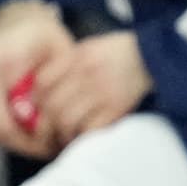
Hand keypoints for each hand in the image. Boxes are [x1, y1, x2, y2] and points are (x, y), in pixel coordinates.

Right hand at [0, 0, 76, 157]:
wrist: (15, 19)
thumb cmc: (43, 36)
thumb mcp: (58, 47)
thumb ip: (57, 74)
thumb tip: (52, 110)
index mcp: (4, 65)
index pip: (12, 118)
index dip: (35, 137)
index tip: (58, 141)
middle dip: (26, 145)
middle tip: (52, 148)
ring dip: (17, 142)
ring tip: (43, 143)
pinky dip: (9, 134)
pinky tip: (31, 133)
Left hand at [30, 28, 156, 143]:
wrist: (151, 57)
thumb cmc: (117, 53)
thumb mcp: (88, 48)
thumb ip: (66, 64)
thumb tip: (40, 88)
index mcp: (77, 57)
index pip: (42, 83)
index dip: (34, 101)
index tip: (36, 110)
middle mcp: (86, 74)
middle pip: (52, 105)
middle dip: (44, 124)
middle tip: (45, 133)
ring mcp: (102, 92)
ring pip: (67, 120)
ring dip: (62, 134)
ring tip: (63, 137)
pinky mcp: (116, 108)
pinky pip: (90, 128)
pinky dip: (82, 136)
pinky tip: (81, 137)